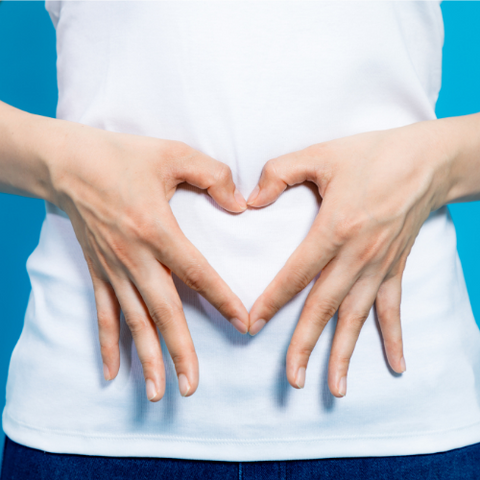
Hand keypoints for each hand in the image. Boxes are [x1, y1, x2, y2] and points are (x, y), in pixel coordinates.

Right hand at [49, 122, 248, 400]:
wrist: (67, 163)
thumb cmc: (121, 156)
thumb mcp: (173, 154)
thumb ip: (213, 175)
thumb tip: (240, 205)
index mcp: (157, 229)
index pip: (197, 273)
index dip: (222, 299)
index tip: (243, 324)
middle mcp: (134, 256)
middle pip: (162, 311)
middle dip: (180, 350)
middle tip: (191, 386)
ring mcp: (113, 268)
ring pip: (133, 321)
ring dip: (146, 358)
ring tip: (158, 392)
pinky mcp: (97, 271)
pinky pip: (103, 313)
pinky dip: (108, 343)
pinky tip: (112, 372)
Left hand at [247, 120, 451, 396]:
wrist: (426, 161)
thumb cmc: (371, 155)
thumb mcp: (320, 154)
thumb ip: (279, 173)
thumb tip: (249, 200)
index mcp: (335, 228)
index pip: (295, 274)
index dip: (272, 301)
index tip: (252, 325)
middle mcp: (358, 255)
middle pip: (324, 307)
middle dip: (305, 344)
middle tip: (291, 379)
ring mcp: (379, 266)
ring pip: (357, 317)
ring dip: (345, 353)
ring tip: (335, 388)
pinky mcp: (395, 268)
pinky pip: (393, 309)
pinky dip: (393, 338)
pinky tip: (396, 366)